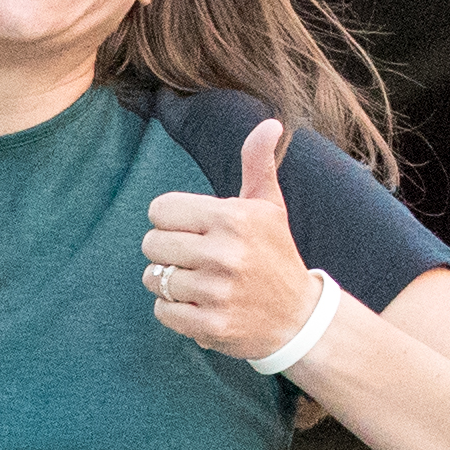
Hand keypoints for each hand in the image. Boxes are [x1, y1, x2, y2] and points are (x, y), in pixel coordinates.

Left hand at [141, 115, 317, 362]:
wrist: (298, 317)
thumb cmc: (274, 254)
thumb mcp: (269, 207)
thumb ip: (258, 164)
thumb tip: (270, 123)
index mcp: (233, 218)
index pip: (160, 210)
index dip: (171, 219)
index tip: (193, 229)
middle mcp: (225, 254)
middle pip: (151, 243)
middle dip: (167, 251)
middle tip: (195, 257)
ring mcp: (217, 292)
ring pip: (153, 279)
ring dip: (169, 282)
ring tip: (199, 282)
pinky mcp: (210, 326)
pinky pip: (162, 311)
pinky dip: (174, 310)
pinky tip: (201, 305)